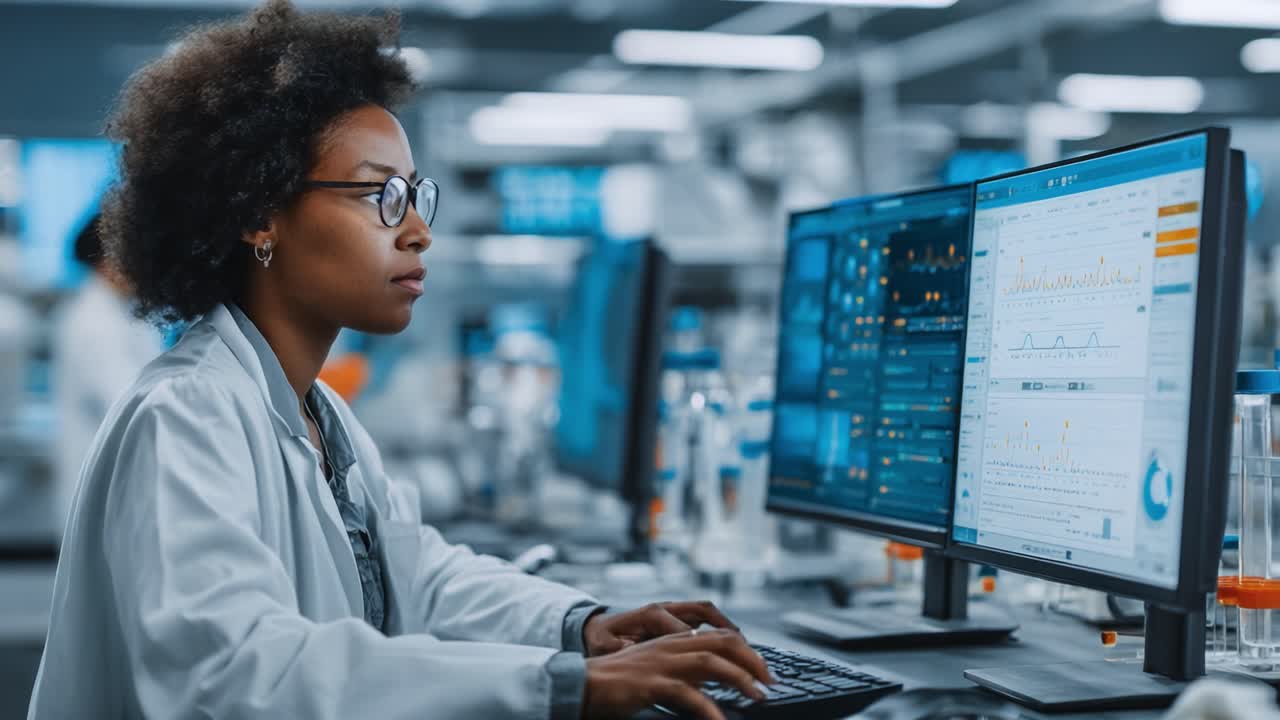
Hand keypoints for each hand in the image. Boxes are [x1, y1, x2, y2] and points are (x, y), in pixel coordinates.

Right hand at [582, 628, 772, 719]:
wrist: (580, 684)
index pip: (719, 636)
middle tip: (770, 681)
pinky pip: (688, 695)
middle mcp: (670, 645)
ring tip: (758, 696)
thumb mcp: (654, 670)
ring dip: (740, 678)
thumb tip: (711, 686)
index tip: (763, 669)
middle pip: (722, 643)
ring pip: (711, 662)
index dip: (746, 649)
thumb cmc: (616, 683)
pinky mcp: (651, 683)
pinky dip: (710, 710)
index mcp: (672, 640)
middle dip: (752, 660)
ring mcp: (661, 662)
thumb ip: (682, 673)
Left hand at [583, 601, 741, 656]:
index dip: (698, 648)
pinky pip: (703, 615)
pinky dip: (720, 626)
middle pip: (703, 612)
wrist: (597, 627)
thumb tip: (633, 651)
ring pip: (707, 611)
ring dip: (727, 626)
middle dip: (726, 631)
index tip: (712, 667)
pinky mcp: (676, 614)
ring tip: (745, 647)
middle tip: (744, 651)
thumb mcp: (606, 647)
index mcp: (650, 614)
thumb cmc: (602, 641)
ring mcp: (672, 608)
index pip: (682, 630)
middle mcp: (665, 607)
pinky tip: (732, 643)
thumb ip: (623, 649)